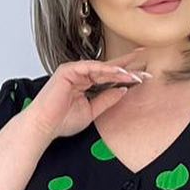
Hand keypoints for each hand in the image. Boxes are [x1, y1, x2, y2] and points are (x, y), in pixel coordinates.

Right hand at [21, 50, 151, 143]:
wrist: (44, 127)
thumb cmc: (61, 121)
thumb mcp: (91, 111)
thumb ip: (107, 100)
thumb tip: (124, 90)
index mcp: (85, 82)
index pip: (109, 76)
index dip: (126, 74)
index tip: (143, 75)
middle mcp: (80, 73)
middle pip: (108, 68)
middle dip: (127, 66)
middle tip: (146, 63)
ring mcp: (74, 70)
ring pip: (102, 67)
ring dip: (120, 70)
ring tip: (137, 74)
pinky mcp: (68, 70)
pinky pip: (91, 67)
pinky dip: (106, 70)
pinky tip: (120, 73)